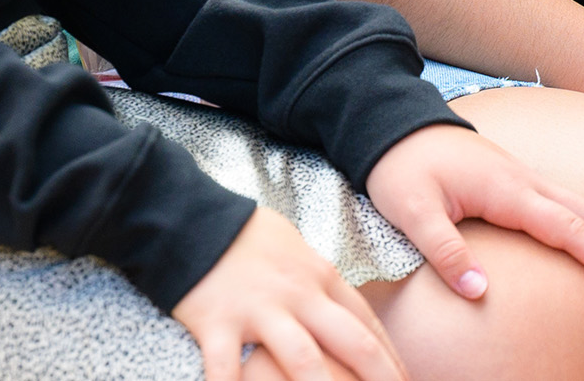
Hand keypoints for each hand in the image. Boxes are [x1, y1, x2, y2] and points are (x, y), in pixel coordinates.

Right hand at [173, 206, 404, 380]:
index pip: (366, 323)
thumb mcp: (296, 249)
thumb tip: (343, 306)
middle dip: (381, 377)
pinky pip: (228, 370)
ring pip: (304, 360)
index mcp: (319, 276)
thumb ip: (319, 280)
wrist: (192, 218)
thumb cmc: (246, 237)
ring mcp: (260, 309)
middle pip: (352, 342)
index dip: (390, 358)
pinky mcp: (219, 323)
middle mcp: (298, 294)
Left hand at [365, 122, 583, 300]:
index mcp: (507, 189)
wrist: (394, 125)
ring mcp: (525, 179)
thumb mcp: (410, 212)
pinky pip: (567, 207)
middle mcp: (526, 181)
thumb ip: (444, 251)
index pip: (567, 228)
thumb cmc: (401, 167)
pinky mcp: (516, 183)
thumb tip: (479, 293)